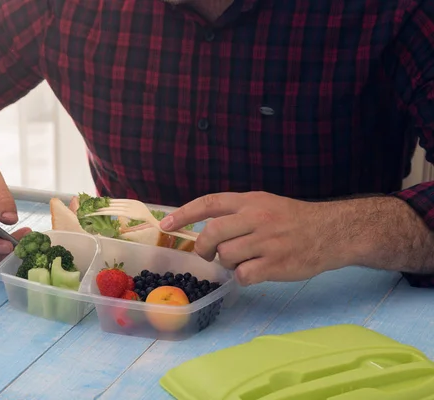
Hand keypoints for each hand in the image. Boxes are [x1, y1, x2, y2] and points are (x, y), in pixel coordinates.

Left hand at [160, 191, 347, 285]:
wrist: (331, 232)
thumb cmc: (293, 219)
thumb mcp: (265, 204)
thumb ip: (236, 213)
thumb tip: (204, 230)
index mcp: (250, 200)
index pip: (209, 203)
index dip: (184, 214)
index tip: (166, 225)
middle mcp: (256, 217)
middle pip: (212, 234)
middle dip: (203, 248)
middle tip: (208, 255)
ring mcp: (266, 241)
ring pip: (225, 256)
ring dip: (228, 262)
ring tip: (244, 260)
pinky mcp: (275, 264)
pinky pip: (242, 275)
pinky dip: (243, 277)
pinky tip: (255, 271)